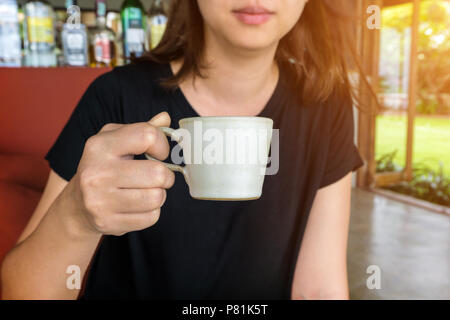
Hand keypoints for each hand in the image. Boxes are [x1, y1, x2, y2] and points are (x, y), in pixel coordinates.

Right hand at [65, 112, 174, 236]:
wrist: (77, 205)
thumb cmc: (104, 167)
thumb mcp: (115, 141)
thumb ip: (141, 129)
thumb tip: (165, 118)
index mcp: (99, 145)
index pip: (147, 136)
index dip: (162, 145)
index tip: (159, 153)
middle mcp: (97, 172)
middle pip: (157, 173)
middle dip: (166, 176)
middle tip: (159, 178)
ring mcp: (100, 200)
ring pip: (157, 197)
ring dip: (159, 195)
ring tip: (147, 191)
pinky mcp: (107, 222)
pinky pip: (151, 217)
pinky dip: (152, 212)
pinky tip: (139, 206)